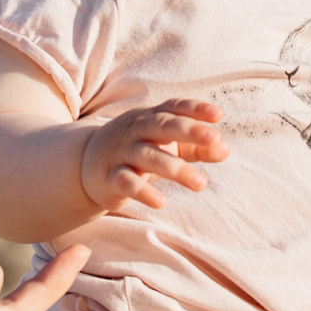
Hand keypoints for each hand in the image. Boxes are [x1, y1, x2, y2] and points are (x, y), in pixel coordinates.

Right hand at [82, 98, 227, 213]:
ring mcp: (122, 153)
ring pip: (149, 157)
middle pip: (162, 126)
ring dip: (175, 169)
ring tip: (201, 183)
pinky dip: (143, 192)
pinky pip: (127, 182)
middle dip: (188, 131)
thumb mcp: (166, 144)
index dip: (195, 109)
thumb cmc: (138, 149)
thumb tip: (225, 150)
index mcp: (151, 117)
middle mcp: (136, 130)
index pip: (174, 107)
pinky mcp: (111, 177)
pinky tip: (161, 202)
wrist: (86, 163)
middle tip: (214, 139)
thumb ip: (196, 147)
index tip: (219, 115)